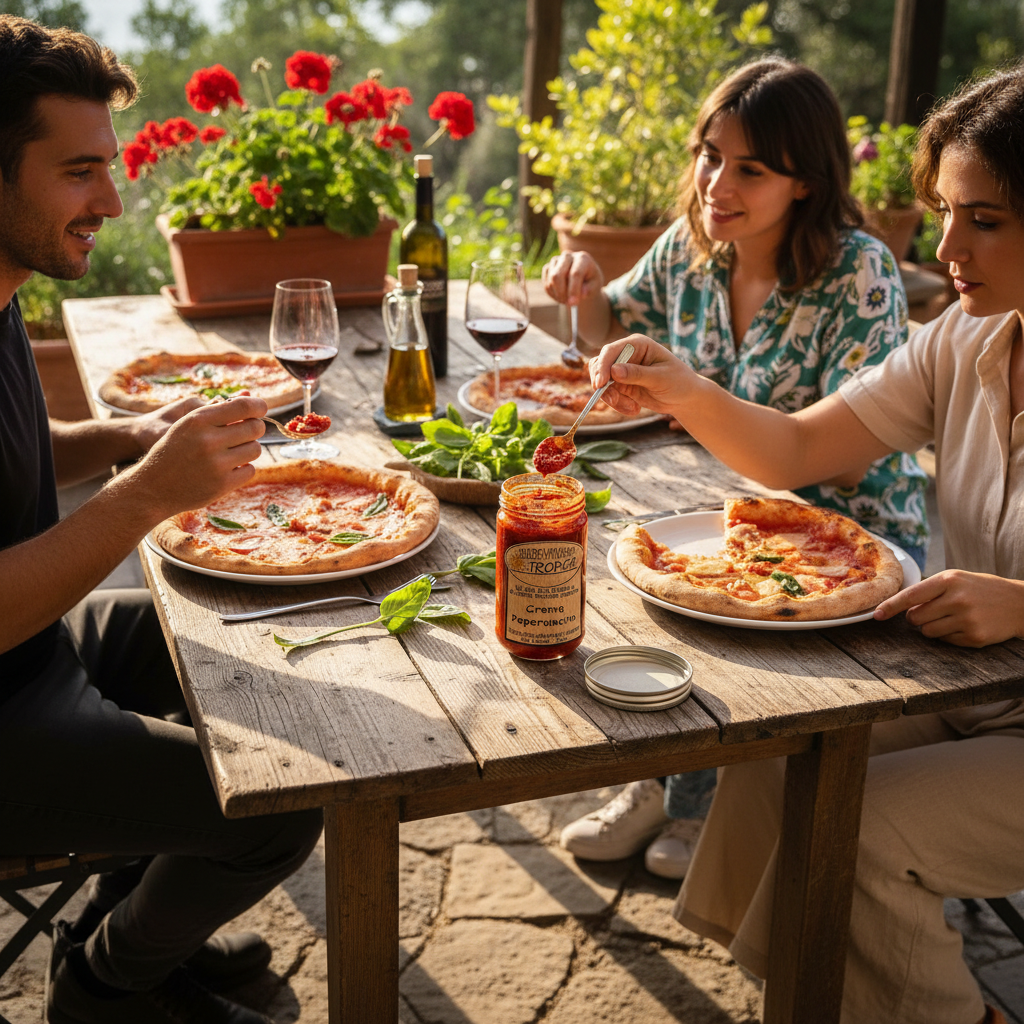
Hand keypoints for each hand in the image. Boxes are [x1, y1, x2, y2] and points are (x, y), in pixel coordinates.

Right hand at [127, 394, 268, 517]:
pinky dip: (243, 469)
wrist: (153, 487)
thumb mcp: (186, 424)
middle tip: (248, 432)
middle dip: (255, 428)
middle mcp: (208, 441)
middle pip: (255, 428)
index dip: (258, 406)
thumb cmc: (174, 450)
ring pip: (256, 449)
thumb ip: (215, 412)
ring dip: (249, 449)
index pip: (243, 406)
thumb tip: (250, 398)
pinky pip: (250, 470)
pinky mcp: (222, 485)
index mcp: (198, 420)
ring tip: (234, 452)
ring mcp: (216, 464)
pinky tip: (229, 468)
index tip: (260, 409)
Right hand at [541, 250, 602, 305]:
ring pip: (551, 280)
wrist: (582, 276)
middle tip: (566, 304)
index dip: (573, 289)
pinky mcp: (548, 267)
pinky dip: (552, 293)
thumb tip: (582, 294)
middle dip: (561, 292)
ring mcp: (556, 260)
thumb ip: (589, 289)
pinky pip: (546, 283)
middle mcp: (568, 256)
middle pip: (558, 275)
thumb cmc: (590, 281)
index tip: (573, 303)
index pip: (575, 274)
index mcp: (582, 258)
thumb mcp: (595, 285)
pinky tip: (560, 295)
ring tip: (566, 300)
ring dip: (557, 294)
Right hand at [588, 335, 697, 416]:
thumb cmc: (679, 382)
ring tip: (632, 408)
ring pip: (601, 382)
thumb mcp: (660, 378)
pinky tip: (634, 409)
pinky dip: (617, 404)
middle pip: (600, 364)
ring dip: (611, 397)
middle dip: (604, 385)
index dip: (603, 366)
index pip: (612, 351)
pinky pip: (608, 394)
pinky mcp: (621, 385)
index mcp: (638, 344)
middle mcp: (627, 354)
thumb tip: (614, 370)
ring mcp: (622, 370)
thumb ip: (637, 374)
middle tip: (614, 400)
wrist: (684, 398)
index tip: (601, 384)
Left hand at [874, 569, 1023, 646]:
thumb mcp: (956, 579)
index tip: (876, 615)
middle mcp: (956, 599)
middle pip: (915, 617)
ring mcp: (966, 619)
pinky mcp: (974, 637)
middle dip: (917, 617)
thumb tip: (902, 608)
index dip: (891, 606)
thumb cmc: (980, 589)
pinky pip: (945, 641)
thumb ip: (930, 590)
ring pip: (927, 632)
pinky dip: (949, 636)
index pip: (911, 595)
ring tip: (951, 617)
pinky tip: (965, 626)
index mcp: (949, 580)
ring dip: (932, 627)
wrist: (1019, 603)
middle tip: (933, 611)